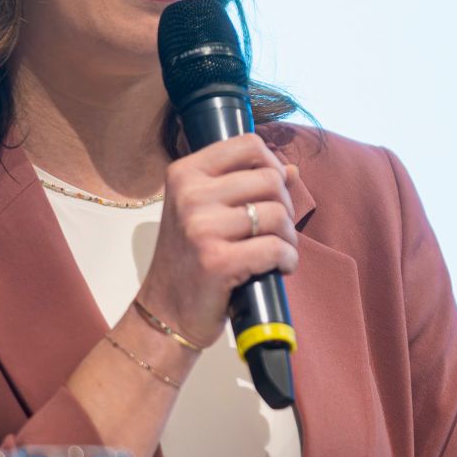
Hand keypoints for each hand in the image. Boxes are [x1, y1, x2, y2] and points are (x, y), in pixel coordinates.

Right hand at [136, 133, 300, 349]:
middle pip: (270, 179)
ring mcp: (201, 227)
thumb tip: (291, 170)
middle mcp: (190, 195)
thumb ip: (243, 186)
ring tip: (277, 252)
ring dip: (288, 237)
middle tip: (275, 230)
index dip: (272, 165)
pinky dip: (287, 260)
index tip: (272, 191)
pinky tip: (280, 268)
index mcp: (185, 173)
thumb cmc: (189, 259)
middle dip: (285, 207)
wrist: (166, 311)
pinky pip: (275, 248)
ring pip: (277, 214)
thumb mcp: (205, 212)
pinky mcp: (217, 260)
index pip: (248, 144)